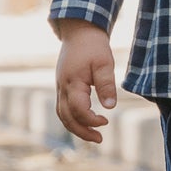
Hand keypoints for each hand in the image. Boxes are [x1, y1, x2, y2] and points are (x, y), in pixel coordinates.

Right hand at [54, 20, 117, 144]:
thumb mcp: (104, 63)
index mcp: (72, 82)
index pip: (78, 110)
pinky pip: (63, 108)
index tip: (106, 121)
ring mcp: (60, 87)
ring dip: (76, 128)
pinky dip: (73, 118)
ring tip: (94, 136)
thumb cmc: (93, 46)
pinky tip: (86, 121)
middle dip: (82, 132)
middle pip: (66, 117)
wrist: (79, 31)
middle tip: (100, 139)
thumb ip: (106, 85)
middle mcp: (62, 87)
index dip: (91, 120)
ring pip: (62, 115)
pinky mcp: (63, 86)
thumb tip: (110, 107)